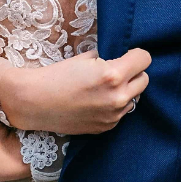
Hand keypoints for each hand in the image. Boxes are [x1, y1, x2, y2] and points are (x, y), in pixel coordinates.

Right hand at [0, 48, 150, 134]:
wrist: (35, 102)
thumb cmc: (57, 75)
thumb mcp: (86, 58)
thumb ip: (109, 58)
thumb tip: (121, 57)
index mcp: (113, 75)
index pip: (144, 59)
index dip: (136, 54)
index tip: (127, 54)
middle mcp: (118, 97)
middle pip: (144, 79)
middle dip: (134, 72)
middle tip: (117, 69)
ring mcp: (113, 116)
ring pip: (135, 97)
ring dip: (127, 90)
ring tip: (105, 86)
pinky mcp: (106, 127)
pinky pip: (122, 112)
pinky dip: (116, 104)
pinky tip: (98, 100)